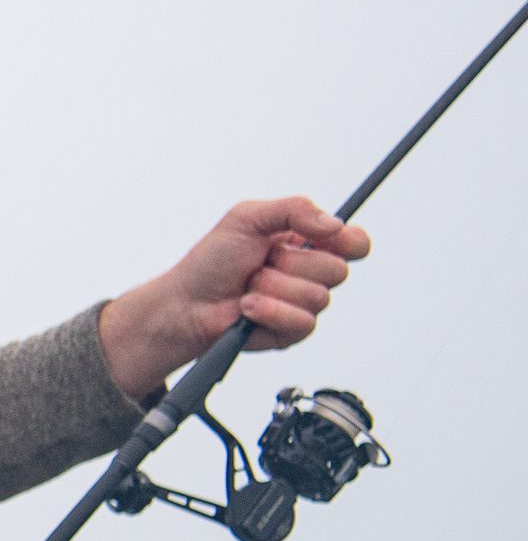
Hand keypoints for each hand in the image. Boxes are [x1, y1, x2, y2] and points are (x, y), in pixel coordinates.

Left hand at [98, 197, 371, 397]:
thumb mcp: (247, 218)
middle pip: (337, 270)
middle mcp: (311, 273)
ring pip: (317, 296)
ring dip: (274, 288)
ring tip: (248, 286)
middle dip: (292, 264)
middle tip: (261, 262)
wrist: (186, 302)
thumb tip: (334, 224)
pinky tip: (247, 308)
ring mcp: (303, 304)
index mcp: (307, 242)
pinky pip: (302, 321)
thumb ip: (293, 209)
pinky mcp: (292, 331)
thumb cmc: (212, 260)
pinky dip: (270, 311)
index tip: (331, 238)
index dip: (351, 242)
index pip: (354, 243)